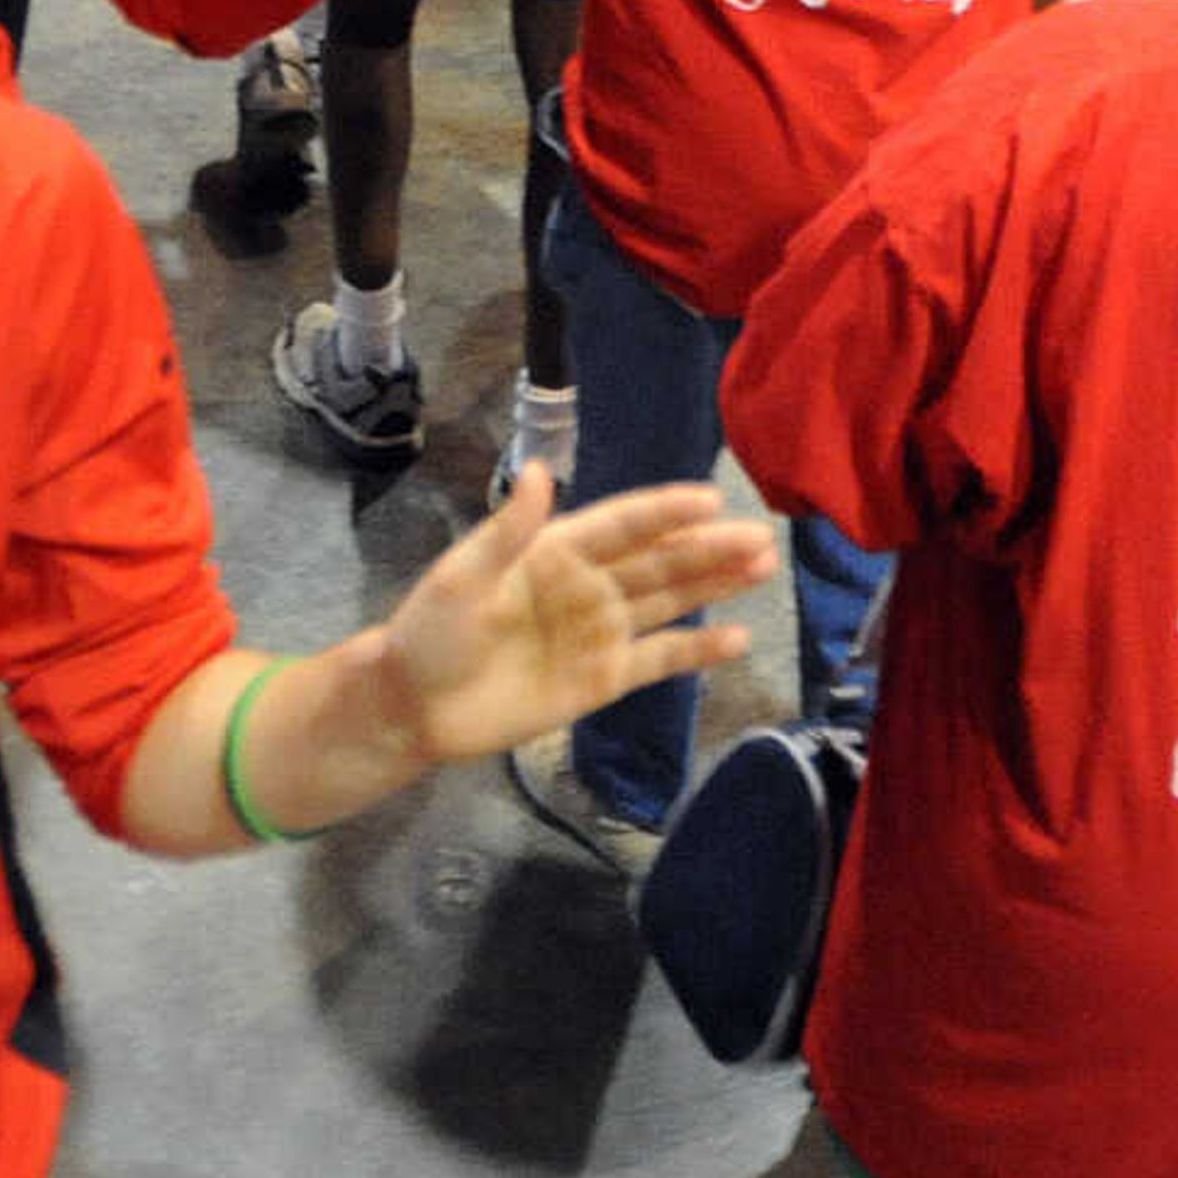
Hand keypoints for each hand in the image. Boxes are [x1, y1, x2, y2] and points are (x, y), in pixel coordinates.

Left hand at [373, 469, 777, 765]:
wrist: (413, 708)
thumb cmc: (429, 634)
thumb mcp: (461, 578)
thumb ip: (509, 530)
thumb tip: (542, 469)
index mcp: (557, 549)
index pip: (624, 524)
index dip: (667, 511)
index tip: (712, 498)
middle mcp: (589, 584)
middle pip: (661, 560)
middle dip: (711, 547)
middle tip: (762, 536)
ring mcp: (600, 632)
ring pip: (670, 600)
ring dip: (716, 583)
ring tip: (763, 566)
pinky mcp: (603, 680)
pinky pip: (659, 659)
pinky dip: (698, 651)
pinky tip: (736, 639)